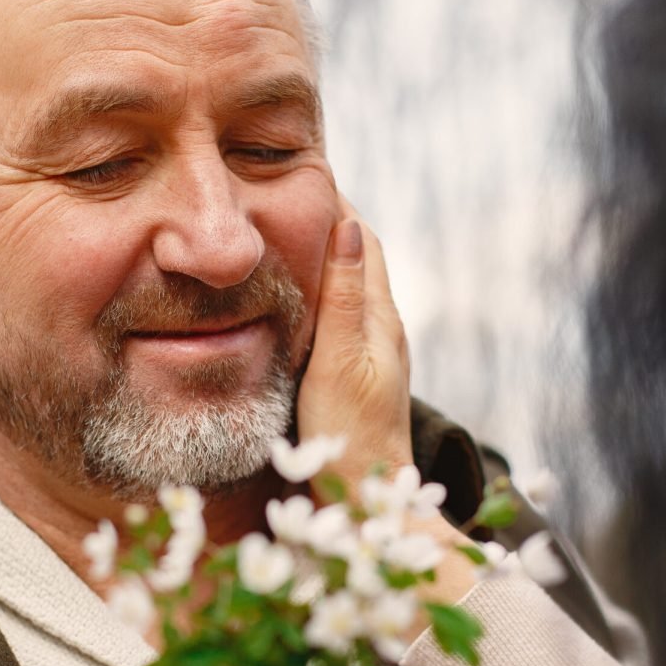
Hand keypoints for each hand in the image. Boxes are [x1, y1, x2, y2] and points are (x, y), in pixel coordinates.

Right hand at [297, 197, 411, 491]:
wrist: (369, 496)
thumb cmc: (350, 437)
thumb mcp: (340, 363)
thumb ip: (345, 298)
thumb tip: (349, 225)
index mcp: (381, 319)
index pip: (363, 240)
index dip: (336, 201)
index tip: (301, 168)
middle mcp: (382, 328)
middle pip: (359, 256)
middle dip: (327, 219)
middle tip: (283, 189)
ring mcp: (371, 351)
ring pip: (349, 285)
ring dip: (322, 254)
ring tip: (283, 228)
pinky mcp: (356, 372)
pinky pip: (340, 314)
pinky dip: (318, 290)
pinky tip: (292, 294)